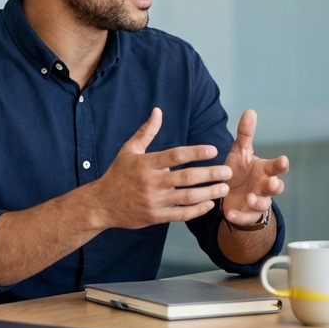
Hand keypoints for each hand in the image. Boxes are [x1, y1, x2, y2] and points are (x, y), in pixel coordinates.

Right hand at [89, 107, 232, 229]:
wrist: (101, 204)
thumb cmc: (117, 174)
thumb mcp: (129, 150)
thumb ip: (146, 131)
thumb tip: (158, 111)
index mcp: (146, 163)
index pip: (175, 155)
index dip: (195, 152)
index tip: (213, 150)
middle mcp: (151, 182)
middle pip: (186, 177)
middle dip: (209, 174)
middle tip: (227, 171)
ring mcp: (154, 201)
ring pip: (187, 197)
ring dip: (208, 193)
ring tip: (224, 188)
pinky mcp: (155, 216)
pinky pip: (180, 214)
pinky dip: (196, 211)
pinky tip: (209, 205)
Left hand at [220, 109, 288, 226]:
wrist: (231, 196)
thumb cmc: (240, 171)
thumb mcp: (240, 152)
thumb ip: (245, 134)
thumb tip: (250, 111)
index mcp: (265, 170)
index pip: (277, 167)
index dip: (281, 165)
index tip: (283, 160)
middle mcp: (264, 186)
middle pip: (276, 187)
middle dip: (275, 185)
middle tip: (272, 182)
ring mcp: (257, 202)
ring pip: (263, 204)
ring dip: (258, 201)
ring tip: (250, 197)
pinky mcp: (245, 214)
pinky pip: (244, 218)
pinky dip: (239, 217)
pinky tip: (230, 214)